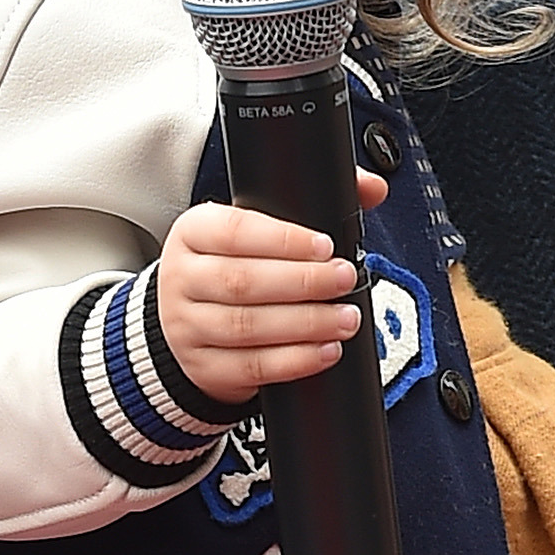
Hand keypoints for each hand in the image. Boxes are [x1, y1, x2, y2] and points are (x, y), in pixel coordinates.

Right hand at [154, 170, 388, 405]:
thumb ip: (312, 203)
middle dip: (303, 282)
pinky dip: (295, 361)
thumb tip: (373, 188)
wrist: (191, 322)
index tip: (325, 246)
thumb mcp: (257, 229)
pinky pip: (251, 366)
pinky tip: (326, 350)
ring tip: (345, 318)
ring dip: (305, 324)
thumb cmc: (235, 266)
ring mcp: (187, 326)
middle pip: (241, 281)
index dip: (284, 239)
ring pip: (246, 326)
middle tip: (344, 279)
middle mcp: (182, 278)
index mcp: (194, 232)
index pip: (234, 231)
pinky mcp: (204, 366)